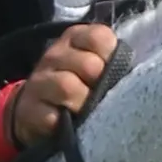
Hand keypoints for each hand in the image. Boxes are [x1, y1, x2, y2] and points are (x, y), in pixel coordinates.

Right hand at [0, 21, 117, 161]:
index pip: (100, 37)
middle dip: (99, 84)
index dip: (110, 56)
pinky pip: (53, 116)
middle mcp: (54, 55)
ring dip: (84, 104)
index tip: (108, 70)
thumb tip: (131, 76)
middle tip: (98, 95)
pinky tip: (67, 123)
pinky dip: (65, 123)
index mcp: (73, 39)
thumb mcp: (91, 66)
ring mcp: (39, 82)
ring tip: (85, 111)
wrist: (29, 110)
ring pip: (68, 87)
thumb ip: (110, 61)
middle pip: (89, 65)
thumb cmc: (73, 85)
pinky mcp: (31, 110)